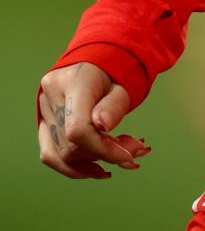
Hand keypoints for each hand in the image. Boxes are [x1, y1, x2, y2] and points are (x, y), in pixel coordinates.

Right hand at [37, 61, 150, 179]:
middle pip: (71, 144)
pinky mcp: (43, 121)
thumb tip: (102, 126)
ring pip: (60, 154)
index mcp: (73, 81)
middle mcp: (52, 94)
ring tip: (120, 156)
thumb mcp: (124, 84)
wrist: (99, 60)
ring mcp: (44, 108)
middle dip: (105, 155)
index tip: (128, 156)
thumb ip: (114, 105)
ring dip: (92, 164)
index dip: (102, 149)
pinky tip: (98, 169)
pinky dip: (74, 167)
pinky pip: (51, 154)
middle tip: (135, 150)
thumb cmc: (115, 72)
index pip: (78, 129)